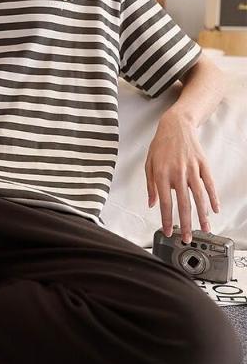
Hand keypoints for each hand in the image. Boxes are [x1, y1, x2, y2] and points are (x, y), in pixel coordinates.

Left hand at [145, 111, 220, 243]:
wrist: (176, 126)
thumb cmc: (160, 146)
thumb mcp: (148, 164)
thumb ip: (150, 185)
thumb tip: (152, 203)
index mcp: (161, 174)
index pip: (165, 202)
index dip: (166, 219)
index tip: (167, 231)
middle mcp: (177, 173)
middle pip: (183, 203)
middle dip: (185, 223)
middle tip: (186, 238)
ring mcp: (191, 169)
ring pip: (198, 197)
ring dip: (202, 215)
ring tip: (204, 229)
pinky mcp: (203, 165)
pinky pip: (209, 184)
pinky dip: (213, 198)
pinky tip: (215, 210)